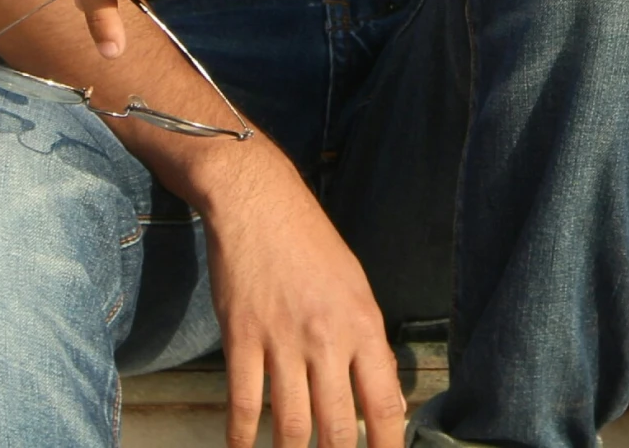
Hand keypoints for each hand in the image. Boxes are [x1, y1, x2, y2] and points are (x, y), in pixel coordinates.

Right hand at [200, 146, 408, 447]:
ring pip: (293, 425)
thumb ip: (366, 343)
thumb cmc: (312, 244)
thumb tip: (381, 398)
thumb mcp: (355, 286)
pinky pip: (245, 404)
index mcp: (363, 323)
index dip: (386, 443)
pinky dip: (242, 439)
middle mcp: (327, 338)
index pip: (384, 400)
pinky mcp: (242, 340)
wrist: (261, 205)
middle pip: (337, 425)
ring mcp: (283, 341)